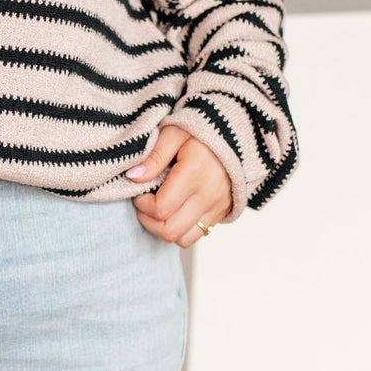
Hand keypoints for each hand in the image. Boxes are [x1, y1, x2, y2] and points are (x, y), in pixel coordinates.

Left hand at [125, 125, 232, 246]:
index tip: (140, 190)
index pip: (160, 209)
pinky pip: (197, 235)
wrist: (237, 134)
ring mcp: (217, 207)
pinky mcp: (222, 212)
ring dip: (164, 229)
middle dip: (148, 221)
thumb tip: (133, 177)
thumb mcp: (175, 133)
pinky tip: (175, 212)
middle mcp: (208, 196)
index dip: (142, 204)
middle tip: (145, 203)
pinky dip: (181, 230)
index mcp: (194, 174)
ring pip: (183, 239)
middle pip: (170, 231)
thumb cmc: (202, 131)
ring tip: (159, 209)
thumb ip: (154, 156)